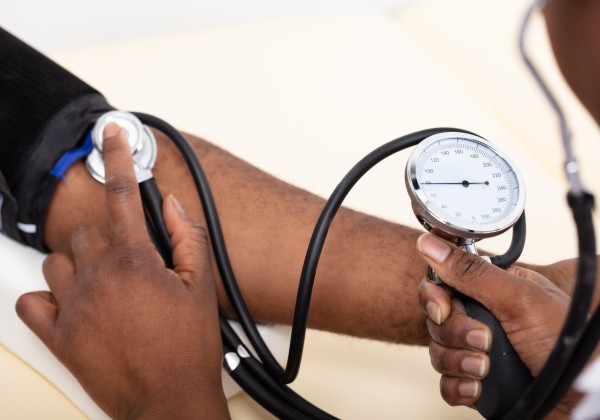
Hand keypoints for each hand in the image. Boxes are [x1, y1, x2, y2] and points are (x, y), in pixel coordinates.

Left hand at [15, 124, 228, 418]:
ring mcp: (73, 307)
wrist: (169, 400)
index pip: (122, 194)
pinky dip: (47, 297)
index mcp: (134, 261)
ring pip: (58, 261)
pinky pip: (32, 301)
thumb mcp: (201, 285)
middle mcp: (98, 278)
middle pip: (85, 231)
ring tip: (104, 287)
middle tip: (129, 263)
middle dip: (106, 239)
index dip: (117, 156)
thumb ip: (187, 236)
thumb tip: (171, 204)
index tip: (110, 134)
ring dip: (79, 265)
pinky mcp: (58, 336)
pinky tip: (71, 304)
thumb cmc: (187, 347)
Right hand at [416, 233, 574, 414]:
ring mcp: (477, 351)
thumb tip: (430, 243)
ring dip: (458, 363)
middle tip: (485, 341)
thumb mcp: (519, 300)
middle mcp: (482, 319)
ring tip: (486, 369)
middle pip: (437, 321)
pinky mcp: (477, 381)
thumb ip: (472, 272)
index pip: (442, 285)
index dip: (436, 298)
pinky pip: (446, 383)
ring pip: (438, 352)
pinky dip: (458, 387)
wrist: (585, 398)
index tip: (443, 310)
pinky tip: (477, 388)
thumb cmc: (568, 346)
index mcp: (492, 291)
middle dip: (455, 335)